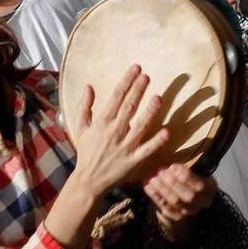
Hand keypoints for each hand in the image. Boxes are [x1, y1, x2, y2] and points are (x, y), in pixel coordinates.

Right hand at [70, 65, 169, 198]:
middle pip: (129, 107)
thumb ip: (84, 106)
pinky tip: (166, 132)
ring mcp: (125, 146)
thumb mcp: (80, 127)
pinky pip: (147, 150)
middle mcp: (114, 132)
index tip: (137, 68)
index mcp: (102, 122)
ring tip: (159, 98)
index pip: (116, 97)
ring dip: (149, 112)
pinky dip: (156, 142)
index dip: (127, 81)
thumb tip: (88, 86)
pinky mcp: (133, 160)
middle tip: (147, 76)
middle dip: (138, 90)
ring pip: (140, 126)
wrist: (89, 179)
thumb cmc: (86, 152)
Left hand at [143, 162, 215, 239]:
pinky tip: (147, 184)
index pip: (201, 186)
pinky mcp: (176, 216)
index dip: (187, 177)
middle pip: (188, 195)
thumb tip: (173, 149)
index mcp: (210, 187)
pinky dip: (155, 195)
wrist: (183, 194)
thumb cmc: (187, 175)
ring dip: (162, 187)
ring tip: (152, 176)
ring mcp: (190, 211)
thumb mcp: (193, 167)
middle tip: (160, 170)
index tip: (173, 166)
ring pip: (175, 201)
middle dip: (172, 182)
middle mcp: (203, 201)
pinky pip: (165, 206)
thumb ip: (187, 163)